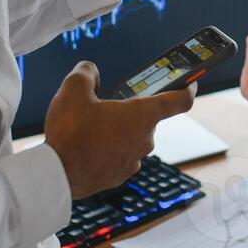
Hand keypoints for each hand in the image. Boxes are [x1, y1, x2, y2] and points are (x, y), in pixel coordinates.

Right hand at [44, 62, 195, 199]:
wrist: (57, 175)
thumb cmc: (70, 133)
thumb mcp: (73, 90)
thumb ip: (86, 73)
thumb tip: (90, 72)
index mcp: (142, 115)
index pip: (179, 100)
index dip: (187, 88)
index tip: (190, 84)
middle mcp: (145, 139)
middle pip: (147, 118)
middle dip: (130, 109)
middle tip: (107, 105)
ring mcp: (133, 160)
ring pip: (132, 138)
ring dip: (118, 130)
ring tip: (90, 128)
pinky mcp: (119, 175)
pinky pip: (120, 155)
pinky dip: (108, 149)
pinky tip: (87, 146)